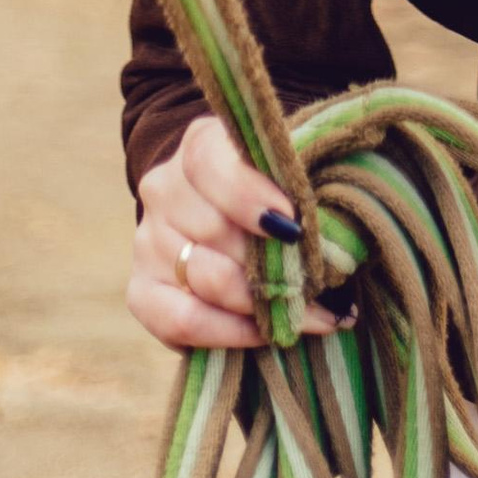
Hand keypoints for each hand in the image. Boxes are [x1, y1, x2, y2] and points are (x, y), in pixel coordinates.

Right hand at [128, 116, 338, 354]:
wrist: (225, 217)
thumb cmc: (273, 190)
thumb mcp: (286, 169)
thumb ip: (302, 183)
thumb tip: (335, 228)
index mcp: (199, 145)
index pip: (208, 163)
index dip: (248, 194)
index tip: (291, 223)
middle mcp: (164, 189)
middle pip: (214, 230)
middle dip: (272, 261)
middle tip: (321, 281)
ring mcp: (148, 242)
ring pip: (207, 278)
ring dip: (264, 301)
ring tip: (312, 312)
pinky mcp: (142, 292)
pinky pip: (184, 321)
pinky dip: (232, 332)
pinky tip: (269, 332)